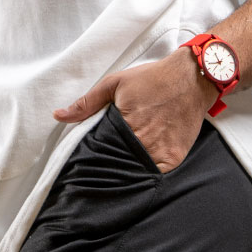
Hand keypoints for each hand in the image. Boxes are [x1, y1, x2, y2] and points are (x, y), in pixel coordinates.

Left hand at [52, 46, 218, 173]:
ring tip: (122, 167)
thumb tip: (59, 115)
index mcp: (124, 126)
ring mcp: (160, 154)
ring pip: (136, 171)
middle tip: (106, 166)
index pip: (103, 151)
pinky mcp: (174, 159)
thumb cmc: (153, 79)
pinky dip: (148, 173)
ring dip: (129, 170)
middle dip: (112, 164)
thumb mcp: (116, 83)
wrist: (192, 77)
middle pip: (119, 163)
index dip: (97, 155)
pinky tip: (141, 167)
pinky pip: (156, 174)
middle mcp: (143, 143)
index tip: (92, 159)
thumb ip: (87, 102)